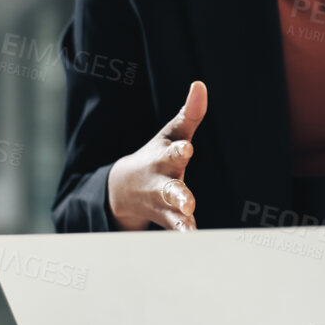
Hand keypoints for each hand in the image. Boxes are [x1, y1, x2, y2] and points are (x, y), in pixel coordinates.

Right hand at [106, 81, 207, 230]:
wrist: (123, 189)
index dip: (179, 150)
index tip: (187, 149)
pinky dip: (183, 233)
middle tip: (188, 201)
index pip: (172, 152)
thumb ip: (190, 113)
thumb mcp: (171, 134)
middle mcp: (161, 181)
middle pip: (170, 187)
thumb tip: (200, 85)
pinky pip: (176, 228)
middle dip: (178, 193)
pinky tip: (194, 239)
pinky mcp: (167, 218)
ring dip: (181, 218)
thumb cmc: (157, 156)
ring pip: (172, 211)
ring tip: (190, 226)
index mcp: (164, 157)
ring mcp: (163, 202)